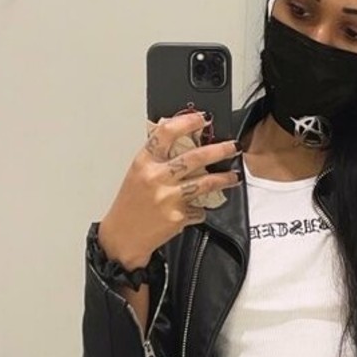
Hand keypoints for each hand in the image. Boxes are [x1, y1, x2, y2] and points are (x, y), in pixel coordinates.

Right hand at [99, 111, 241, 263]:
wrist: (122, 237)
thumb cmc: (129, 205)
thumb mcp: (138, 174)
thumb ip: (158, 158)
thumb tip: (183, 140)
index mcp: (144, 162)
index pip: (166, 133)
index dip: (187, 122)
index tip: (203, 118)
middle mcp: (156, 177)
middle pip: (195, 157)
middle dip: (220, 150)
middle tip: (233, 146)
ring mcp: (168, 198)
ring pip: (205, 183)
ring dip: (224, 178)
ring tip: (233, 176)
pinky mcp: (178, 217)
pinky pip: (199, 209)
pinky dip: (201, 208)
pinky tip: (197, 208)